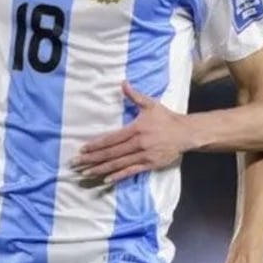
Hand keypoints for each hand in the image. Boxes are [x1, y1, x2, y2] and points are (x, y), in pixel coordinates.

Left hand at [73, 82, 190, 182]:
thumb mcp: (150, 104)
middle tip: (76, 164)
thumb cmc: (166, 118)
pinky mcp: (150, 164)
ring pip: (118, 164)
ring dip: (101, 168)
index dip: (96, 144)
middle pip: (111, 153)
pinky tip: (106, 179)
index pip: (111, 138)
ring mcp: (143, 156)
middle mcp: (138, 144)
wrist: (186, 133)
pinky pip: (131, 171)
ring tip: (86, 173)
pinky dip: (118, 175)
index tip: (83, 149)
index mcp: (135, 129)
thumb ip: (134, 96)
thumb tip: (123, 83)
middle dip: (92, 158)